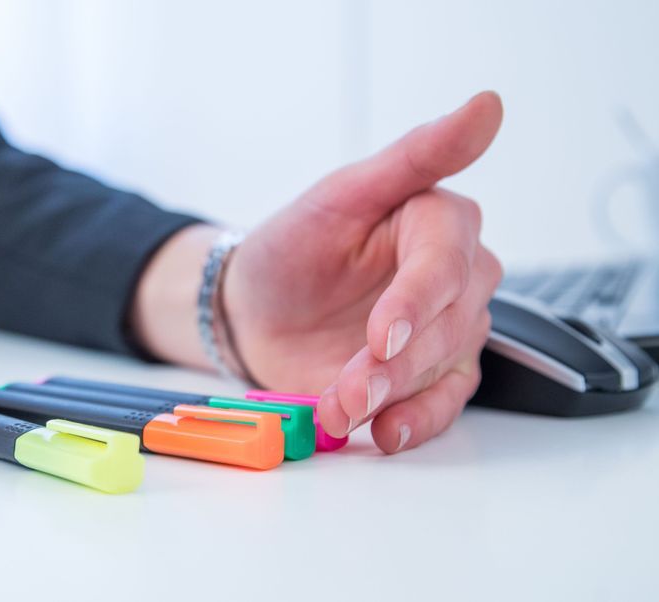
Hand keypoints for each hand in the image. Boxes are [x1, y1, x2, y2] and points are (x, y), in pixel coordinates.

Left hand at [133, 92, 503, 452]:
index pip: (445, 261)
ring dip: (395, 396)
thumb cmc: (292, 248)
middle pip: (448, 323)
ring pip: (444, 368)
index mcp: (437, 222)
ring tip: (341, 410)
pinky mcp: (427, 376)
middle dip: (395, 361)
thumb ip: (414, 157)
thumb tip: (486, 106)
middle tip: (346, 387)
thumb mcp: (340, 194)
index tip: (381, 335)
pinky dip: (415, 424)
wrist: (255, 310)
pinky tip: (386, 434)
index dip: (415, 301)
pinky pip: (441, 404)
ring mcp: (443, 330)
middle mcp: (453, 278)